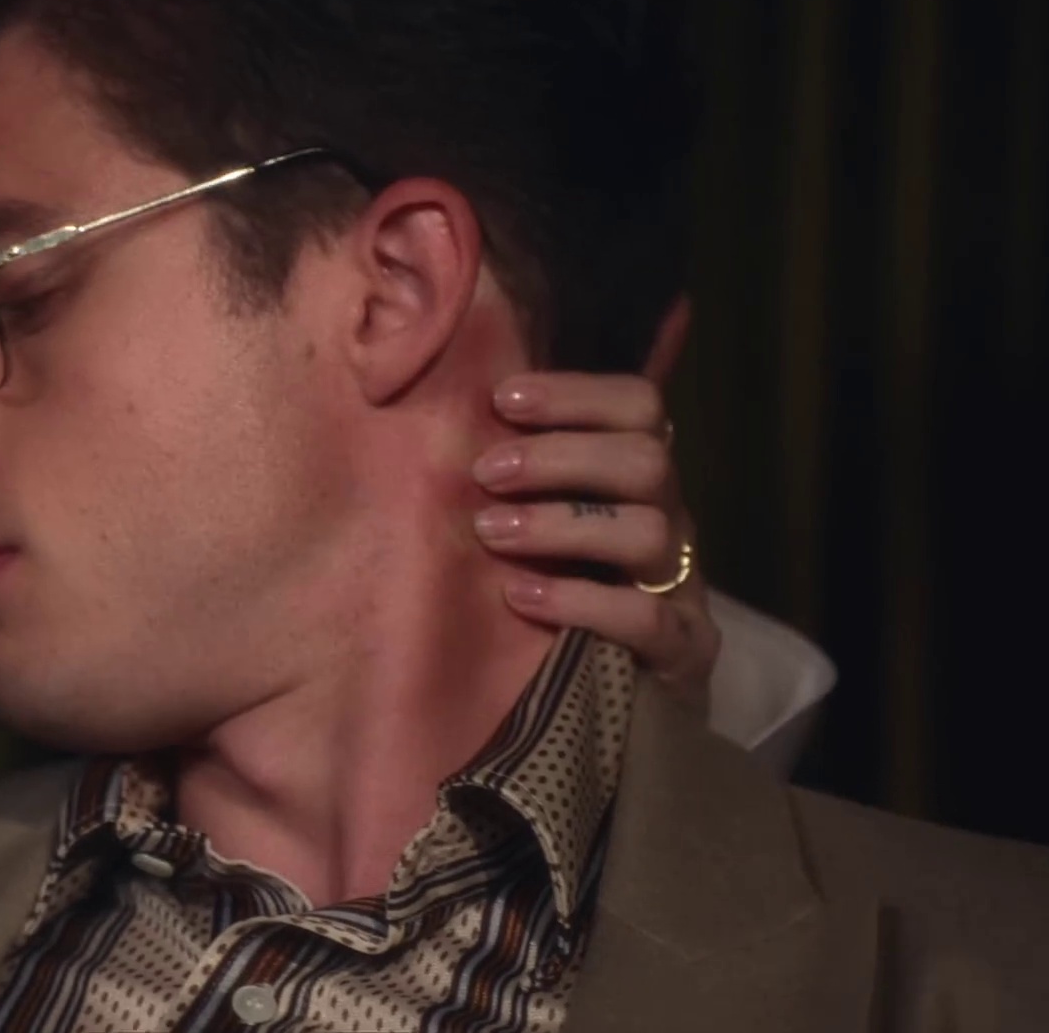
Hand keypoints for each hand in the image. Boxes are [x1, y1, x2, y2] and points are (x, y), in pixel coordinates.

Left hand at [471, 303, 719, 707]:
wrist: (617, 723)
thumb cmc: (552, 609)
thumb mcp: (533, 536)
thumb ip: (509, 484)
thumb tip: (434, 426)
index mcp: (637, 484)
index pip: (638, 407)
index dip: (574, 394)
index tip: (501, 399)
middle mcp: (669, 524)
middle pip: (646, 459)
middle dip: (559, 456)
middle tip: (485, 473)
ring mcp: (683, 589)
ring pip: (648, 529)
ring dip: (560, 523)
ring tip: (490, 534)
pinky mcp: (684, 654)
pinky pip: (644, 618)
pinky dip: (576, 601)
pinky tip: (518, 596)